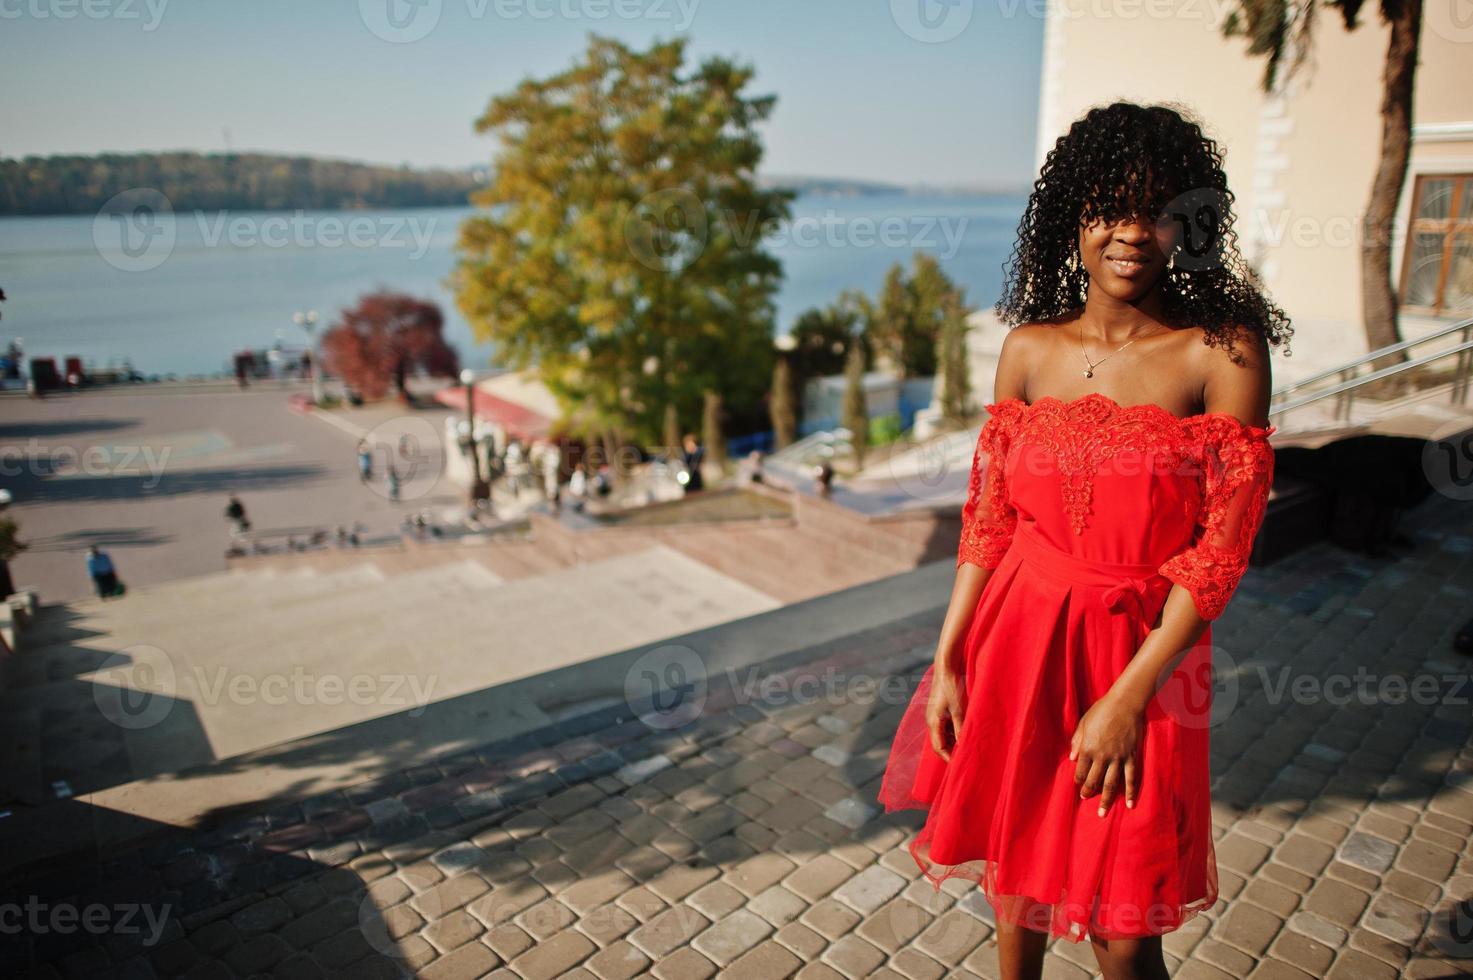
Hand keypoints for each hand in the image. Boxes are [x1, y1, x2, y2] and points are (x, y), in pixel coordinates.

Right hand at [926, 661, 965, 761]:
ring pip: (943, 734)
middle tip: (966, 756)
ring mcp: (934, 714)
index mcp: (933, 722)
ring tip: (968, 743)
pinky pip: (945, 725)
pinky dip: (954, 730)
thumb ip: (960, 729)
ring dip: (954, 740)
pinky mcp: (939, 709)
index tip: (960, 764)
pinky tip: (965, 729)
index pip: (938, 748)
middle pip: (940, 742)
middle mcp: (931, 720)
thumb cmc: (952, 687)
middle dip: (951, 750)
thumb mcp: (959, 710)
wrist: (946, 666)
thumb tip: (964, 746)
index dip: (948, 758)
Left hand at [1069, 693, 1142, 815]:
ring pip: (1111, 783)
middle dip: (1089, 792)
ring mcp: (1118, 758)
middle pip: (1094, 780)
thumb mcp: (1083, 723)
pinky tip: (1130, 804)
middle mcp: (1102, 756)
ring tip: (1103, 813)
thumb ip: (1077, 741)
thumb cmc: (1102, 710)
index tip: (1078, 785)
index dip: (1078, 779)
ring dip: (1107, 799)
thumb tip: (1073, 758)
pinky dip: (1131, 792)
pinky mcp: (1131, 757)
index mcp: (1088, 747)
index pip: (1081, 770)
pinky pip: (1131, 778)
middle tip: (1086, 800)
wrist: (1125, 703)